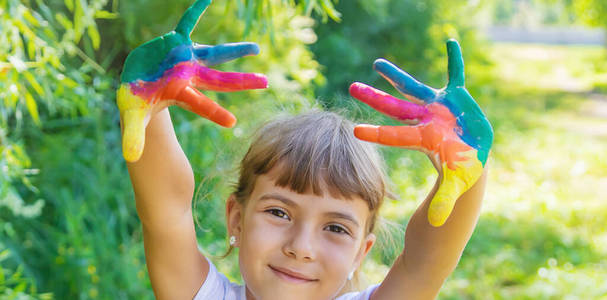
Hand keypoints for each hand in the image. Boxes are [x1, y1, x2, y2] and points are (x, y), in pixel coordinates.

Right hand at [117, 0, 267, 161]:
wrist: (136, 83)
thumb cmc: (137, 102)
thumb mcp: (132, 117)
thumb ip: (133, 136)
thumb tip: (131, 157)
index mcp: (181, 94)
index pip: (201, 105)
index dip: (214, 113)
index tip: (232, 122)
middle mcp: (191, 77)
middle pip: (221, 80)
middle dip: (242, 80)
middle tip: (266, 82)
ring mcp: (186, 59)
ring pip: (216, 53)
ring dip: (236, 50)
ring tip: (257, 48)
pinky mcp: (176, 42)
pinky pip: (187, 22)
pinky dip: (196, 10)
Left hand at [349, 39, 492, 226]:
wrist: (471, 157)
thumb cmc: (460, 173)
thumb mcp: (454, 187)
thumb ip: (444, 201)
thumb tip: (434, 222)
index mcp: (422, 140)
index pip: (395, 136)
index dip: (376, 133)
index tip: (354, 130)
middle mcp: (424, 121)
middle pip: (395, 108)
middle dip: (375, 98)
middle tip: (352, 88)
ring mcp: (438, 107)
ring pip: (414, 88)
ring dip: (396, 76)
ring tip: (376, 63)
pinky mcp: (456, 97)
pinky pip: (457, 75)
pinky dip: (455, 60)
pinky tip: (451, 42)